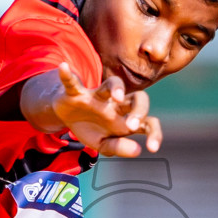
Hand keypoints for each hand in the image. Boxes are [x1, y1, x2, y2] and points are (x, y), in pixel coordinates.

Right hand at [27, 63, 162, 157]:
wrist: (68, 117)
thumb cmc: (91, 129)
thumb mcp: (104, 144)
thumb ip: (119, 147)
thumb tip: (137, 150)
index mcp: (126, 118)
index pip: (148, 122)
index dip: (154, 133)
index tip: (152, 148)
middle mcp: (116, 104)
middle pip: (138, 97)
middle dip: (139, 110)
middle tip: (131, 126)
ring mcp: (97, 95)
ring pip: (113, 83)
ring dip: (116, 88)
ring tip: (117, 97)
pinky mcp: (76, 92)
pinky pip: (73, 82)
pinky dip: (68, 75)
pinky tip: (64, 67)